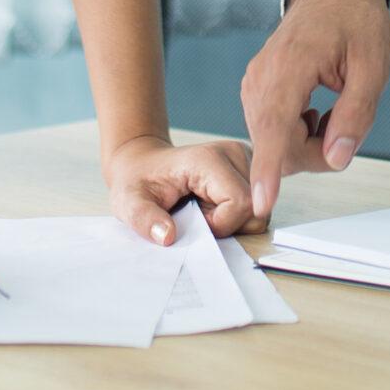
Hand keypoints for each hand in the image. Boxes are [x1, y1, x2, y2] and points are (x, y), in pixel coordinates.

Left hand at [104, 133, 257, 241]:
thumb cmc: (139, 180)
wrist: (144, 163)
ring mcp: (245, 159)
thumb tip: (167, 236)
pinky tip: (213, 203)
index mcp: (209, 159)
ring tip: (203, 207)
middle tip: (198, 213)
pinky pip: (256, 206)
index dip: (220, 224)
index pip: (241, 203)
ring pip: (259, 209)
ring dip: (232, 219)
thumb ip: (145, 219)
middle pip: (255, 208)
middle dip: (228, 224)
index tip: (195, 220)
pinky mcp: (249, 167)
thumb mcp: (130, 202)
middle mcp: (234, 153)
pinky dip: (236, 214)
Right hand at [239, 0, 389, 218]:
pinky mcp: (257, 87)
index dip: (269, 168)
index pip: (274, 126)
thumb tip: (337, 158)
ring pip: (271, 140)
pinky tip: (318, 113)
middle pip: (275, 143)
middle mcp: (263, 77)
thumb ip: (356, 115)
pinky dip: (295, 132)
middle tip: (346, 131)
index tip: (262, 200)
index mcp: (291, 66)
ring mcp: (256, 82)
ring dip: (305, 143)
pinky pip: (270, 127)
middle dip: (311, 154)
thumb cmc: (355, 19)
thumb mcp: (373, 66)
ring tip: (334, 114)